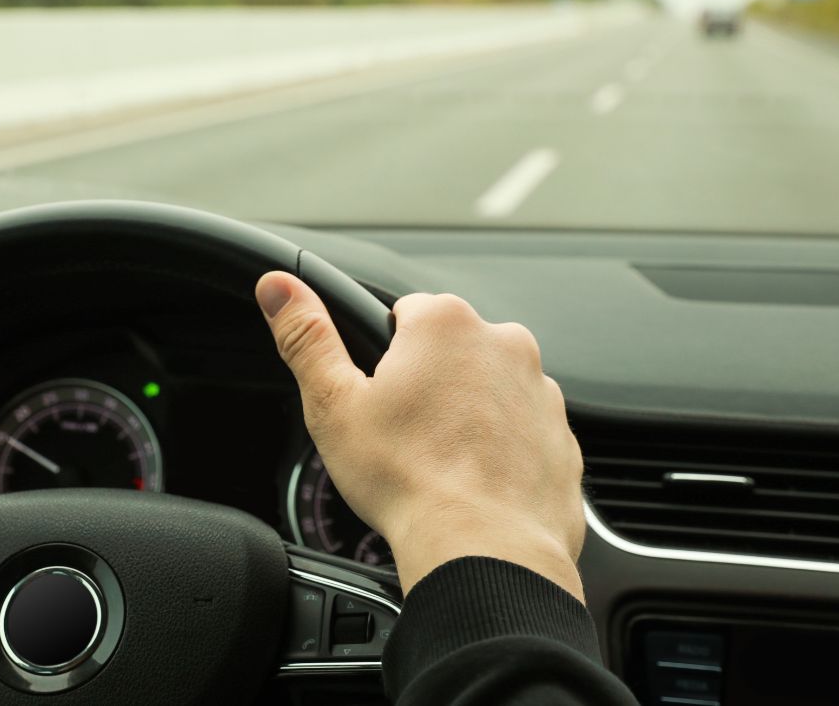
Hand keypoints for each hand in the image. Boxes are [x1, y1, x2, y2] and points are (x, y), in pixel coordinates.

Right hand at [256, 272, 584, 599]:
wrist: (486, 551)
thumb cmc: (410, 481)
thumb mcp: (333, 405)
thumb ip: (306, 336)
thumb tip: (278, 287)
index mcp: (445, 323)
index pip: (404, 313)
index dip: (382, 357)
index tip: (378, 396)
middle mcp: (503, 343)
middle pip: (449, 350)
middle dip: (427, 383)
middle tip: (403, 435)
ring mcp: (539, 390)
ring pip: (487, 389)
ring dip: (465, 414)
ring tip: (438, 464)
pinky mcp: (560, 434)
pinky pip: (521, 430)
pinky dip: (499, 449)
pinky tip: (472, 482)